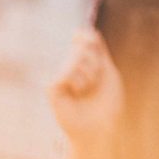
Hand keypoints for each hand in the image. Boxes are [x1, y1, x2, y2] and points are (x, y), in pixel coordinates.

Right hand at [49, 28, 124, 145]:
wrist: (100, 127)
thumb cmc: (107, 102)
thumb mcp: (107, 71)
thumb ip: (98, 50)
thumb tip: (82, 31)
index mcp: (85, 62)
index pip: (84, 38)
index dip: (87, 37)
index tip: (92, 43)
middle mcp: (71, 66)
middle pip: (83, 47)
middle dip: (95, 64)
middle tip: (95, 82)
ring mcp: (60, 76)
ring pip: (74, 59)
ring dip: (89, 76)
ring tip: (86, 90)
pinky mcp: (52, 88)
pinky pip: (63, 73)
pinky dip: (75, 83)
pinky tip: (75, 94)